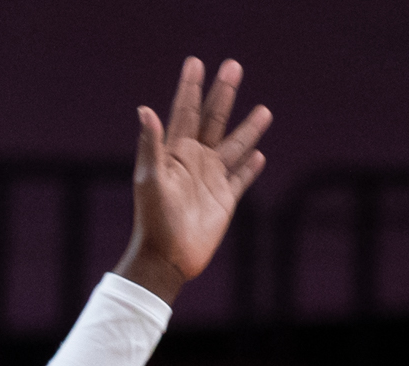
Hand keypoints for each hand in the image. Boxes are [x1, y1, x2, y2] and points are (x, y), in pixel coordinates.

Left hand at [116, 57, 272, 303]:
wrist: (166, 259)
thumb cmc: (153, 220)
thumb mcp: (150, 180)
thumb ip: (151, 145)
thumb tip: (144, 109)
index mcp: (174, 154)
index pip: (184, 113)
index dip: (190, 88)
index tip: (196, 63)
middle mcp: (194, 163)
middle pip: (213, 120)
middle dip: (223, 94)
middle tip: (233, 66)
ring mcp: (210, 180)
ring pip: (234, 146)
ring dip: (248, 128)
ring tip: (264, 109)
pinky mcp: (224, 201)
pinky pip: (240, 179)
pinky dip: (250, 167)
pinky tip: (259, 155)